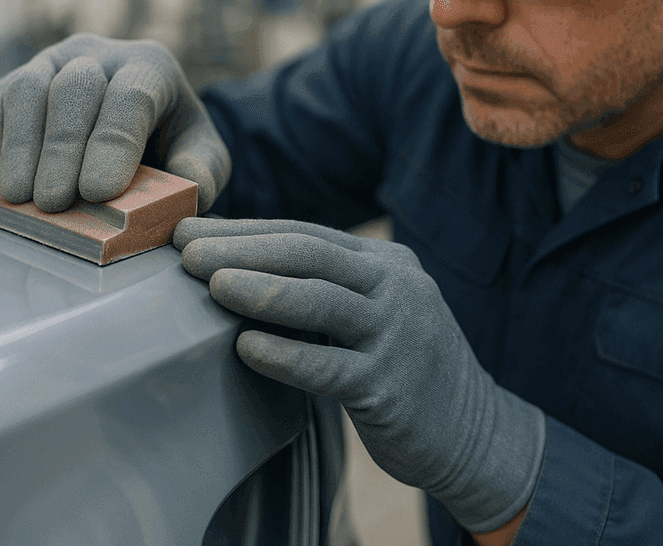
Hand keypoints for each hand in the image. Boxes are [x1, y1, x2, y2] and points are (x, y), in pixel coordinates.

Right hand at [0, 34, 230, 212]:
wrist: (141, 130)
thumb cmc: (173, 145)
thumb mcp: (203, 158)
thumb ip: (202, 170)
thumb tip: (184, 184)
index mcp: (151, 67)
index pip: (132, 97)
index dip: (113, 144)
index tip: (98, 192)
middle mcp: (99, 55)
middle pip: (75, 89)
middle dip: (62, 149)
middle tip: (53, 203)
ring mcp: (52, 62)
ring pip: (28, 90)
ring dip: (20, 148)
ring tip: (19, 198)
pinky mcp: (15, 80)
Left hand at [173, 217, 544, 533]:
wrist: (474, 432)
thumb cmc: (402, 368)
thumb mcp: (376, 311)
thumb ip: (327, 288)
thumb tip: (235, 268)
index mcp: (387, 264)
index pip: (307, 234)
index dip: (246, 230)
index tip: (192, 232)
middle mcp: (397, 288)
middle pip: (311, 256)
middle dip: (244, 249)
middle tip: (188, 252)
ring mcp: (398, 336)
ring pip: (322, 302)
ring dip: (261, 290)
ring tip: (211, 285)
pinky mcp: (391, 387)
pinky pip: (329, 367)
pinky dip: (285, 355)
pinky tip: (245, 348)